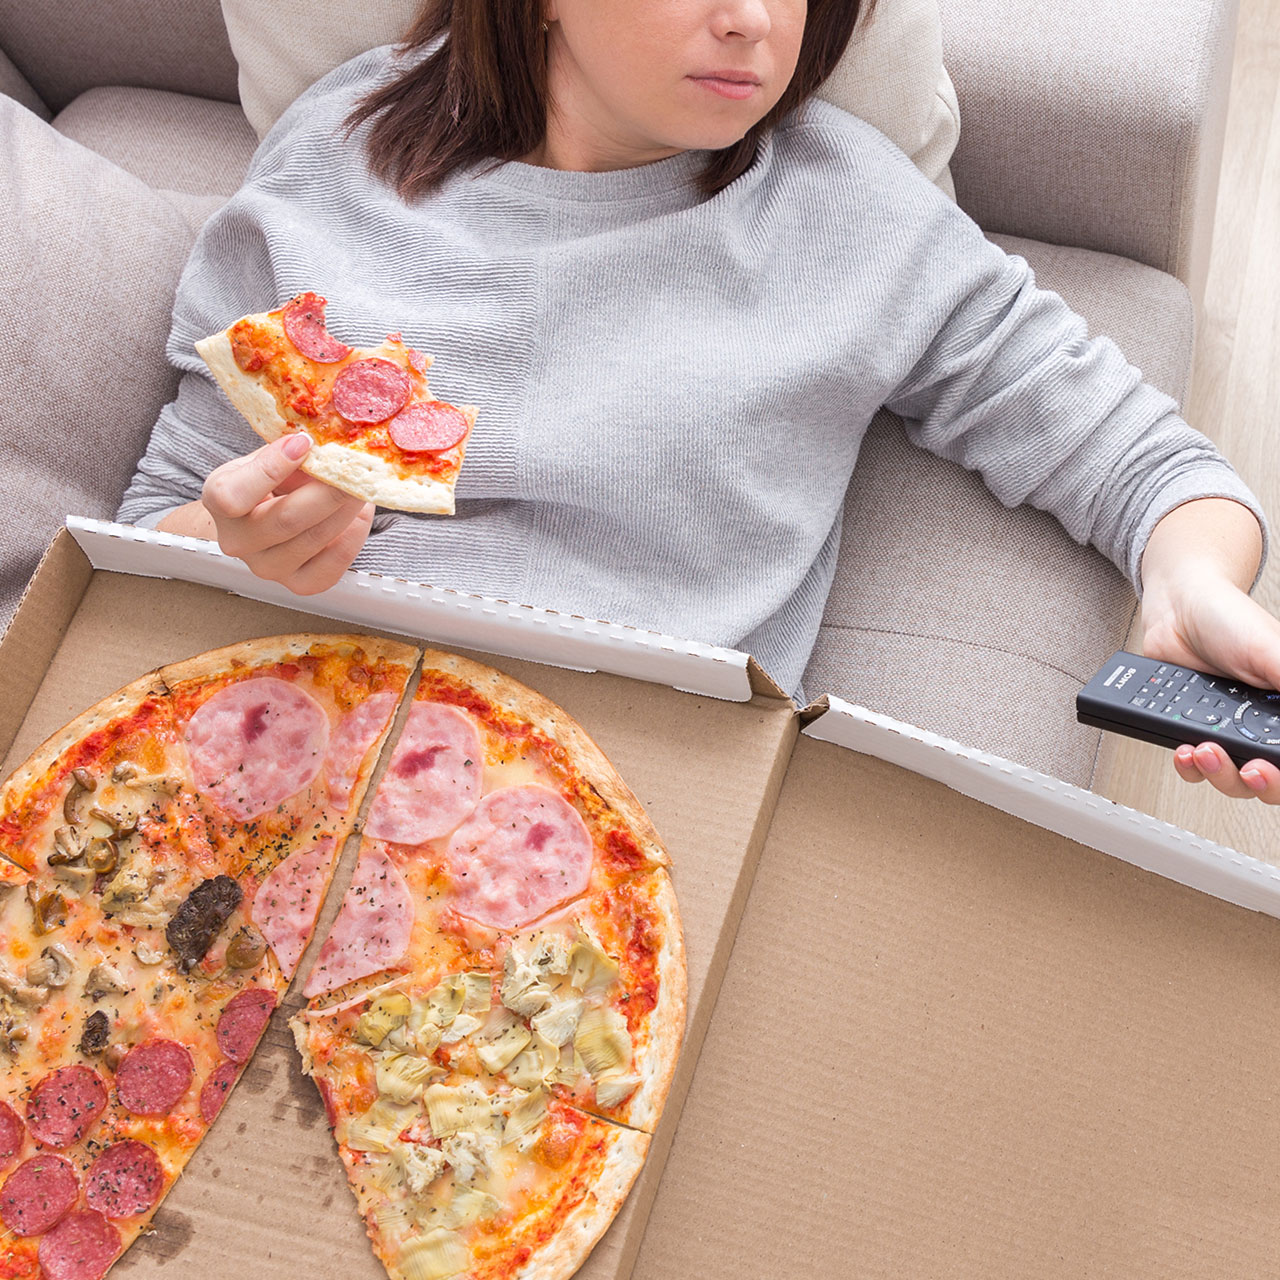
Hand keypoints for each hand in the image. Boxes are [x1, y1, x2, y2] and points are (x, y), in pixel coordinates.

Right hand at [162, 434, 372, 593]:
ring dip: (345, 511)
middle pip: (286, 520)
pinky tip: (359, 516)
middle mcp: (238, 541)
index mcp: (220, 500)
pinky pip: (331, 567)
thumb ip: (288, 449)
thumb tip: (327, 439)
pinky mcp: (298, 584)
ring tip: (362, 487)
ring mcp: (267, 568)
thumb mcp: (264, 456)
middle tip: (355, 468)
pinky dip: (352, 538)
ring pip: (314, 540)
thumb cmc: (263, 482)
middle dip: (327, 491)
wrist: (256, 522)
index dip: (272, 468)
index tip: (304, 442)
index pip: (234, 495)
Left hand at [1140, 498, 1279, 801]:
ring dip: (1221, 774)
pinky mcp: (1192, 732)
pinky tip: (1185, 752)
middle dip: (1263, 783)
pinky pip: (1195, 766)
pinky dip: (1189, 767)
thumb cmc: (1230, 620)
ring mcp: (1226, 732)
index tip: (1274, 766)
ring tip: (1205, 751)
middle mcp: (1261, 728)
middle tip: (1251, 769)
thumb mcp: (1273, 651)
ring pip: (1233, 779)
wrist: (1175, 611)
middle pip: (1272, 780)